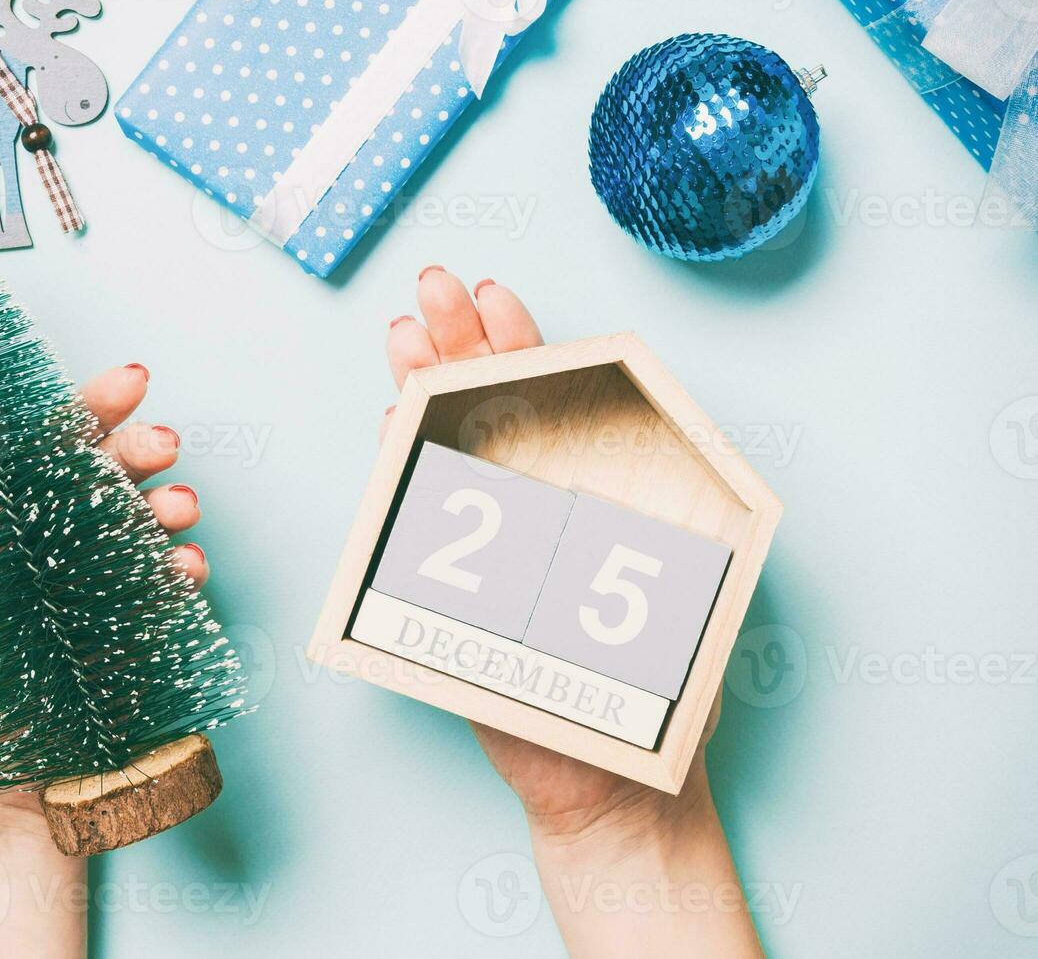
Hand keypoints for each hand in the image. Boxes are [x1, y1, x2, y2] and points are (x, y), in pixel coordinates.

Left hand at [0, 363, 207, 957]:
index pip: (35, 451)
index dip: (81, 410)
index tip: (125, 384)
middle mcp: (47, 546)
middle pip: (100, 474)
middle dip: (137, 447)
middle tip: (162, 440)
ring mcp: (93, 586)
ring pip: (140, 523)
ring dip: (168, 504)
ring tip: (179, 505)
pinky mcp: (127, 632)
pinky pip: (161, 591)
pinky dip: (180, 571)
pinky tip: (185, 567)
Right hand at [385, 268, 759, 955]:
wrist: (602, 783)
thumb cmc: (653, 694)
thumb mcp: (680, 588)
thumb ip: (663, 514)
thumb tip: (644, 426)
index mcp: (594, 492)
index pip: (555, 400)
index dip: (522, 344)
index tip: (494, 296)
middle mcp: (535, 504)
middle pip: (492, 406)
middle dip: (460, 340)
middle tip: (433, 287)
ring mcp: (484, 542)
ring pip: (447, 450)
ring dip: (424, 388)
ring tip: (404, 333)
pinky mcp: (446, 587)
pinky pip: (420, 516)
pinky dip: (404, 465)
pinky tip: (392, 420)